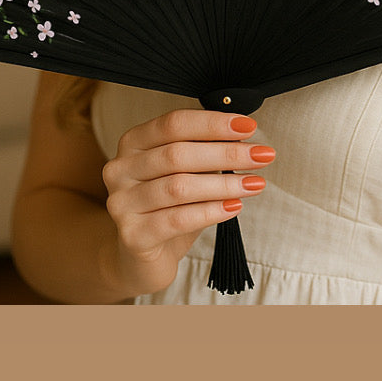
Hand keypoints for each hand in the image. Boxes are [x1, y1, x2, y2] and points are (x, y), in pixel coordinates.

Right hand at [100, 105, 275, 295]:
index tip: (248, 127)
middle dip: (226, 153)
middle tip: (261, 156)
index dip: (213, 124)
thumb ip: (203, 151)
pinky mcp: (133, 235)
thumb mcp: (185, 172)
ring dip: (224, 184)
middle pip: (177, 154)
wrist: (142, 257)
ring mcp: (121, 203)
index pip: (173, 124)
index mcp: (133, 143)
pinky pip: (177, 220)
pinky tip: (234, 207)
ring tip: (255, 184)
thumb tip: (243, 136)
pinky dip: (210, 212)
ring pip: (179, 187)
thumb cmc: (169, 207)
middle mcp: (120, 169)